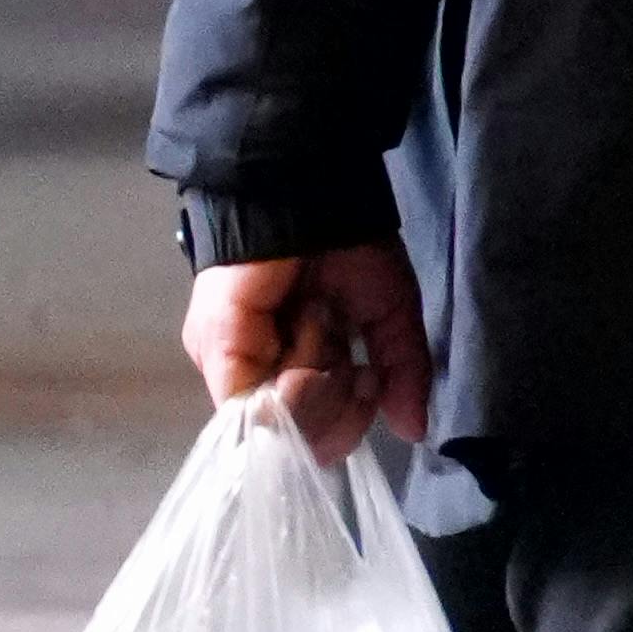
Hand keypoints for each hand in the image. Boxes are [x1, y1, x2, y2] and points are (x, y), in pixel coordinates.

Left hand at [181, 236, 430, 465]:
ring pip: (279, 425)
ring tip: (324, 321)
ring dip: (319, 378)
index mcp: (292, 366)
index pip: (312, 432)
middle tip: (354, 364)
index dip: (348, 423)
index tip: (372, 383)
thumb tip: (413, 429)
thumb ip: (401, 372)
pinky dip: (294, 380)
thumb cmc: (348, 245)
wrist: (310, 194)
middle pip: (295, 437)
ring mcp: (230, 366)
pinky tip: (311, 337)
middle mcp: (255, 373)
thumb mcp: (388, 314)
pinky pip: (257, 404)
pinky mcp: (218, 352)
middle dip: (337, 408)